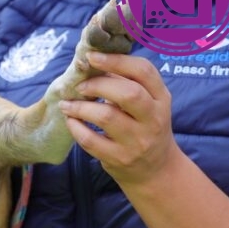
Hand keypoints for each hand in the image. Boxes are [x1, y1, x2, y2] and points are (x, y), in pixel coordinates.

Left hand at [59, 52, 181, 184]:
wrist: (155, 171)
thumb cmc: (144, 127)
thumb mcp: (147, 104)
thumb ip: (127, 82)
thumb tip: (92, 61)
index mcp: (161, 98)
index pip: (144, 71)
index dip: (116, 60)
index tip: (91, 57)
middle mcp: (154, 119)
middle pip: (128, 93)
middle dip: (97, 84)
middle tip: (79, 86)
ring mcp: (138, 141)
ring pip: (106, 117)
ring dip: (80, 107)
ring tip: (67, 104)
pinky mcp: (119, 159)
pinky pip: (91, 141)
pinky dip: (76, 128)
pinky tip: (70, 121)